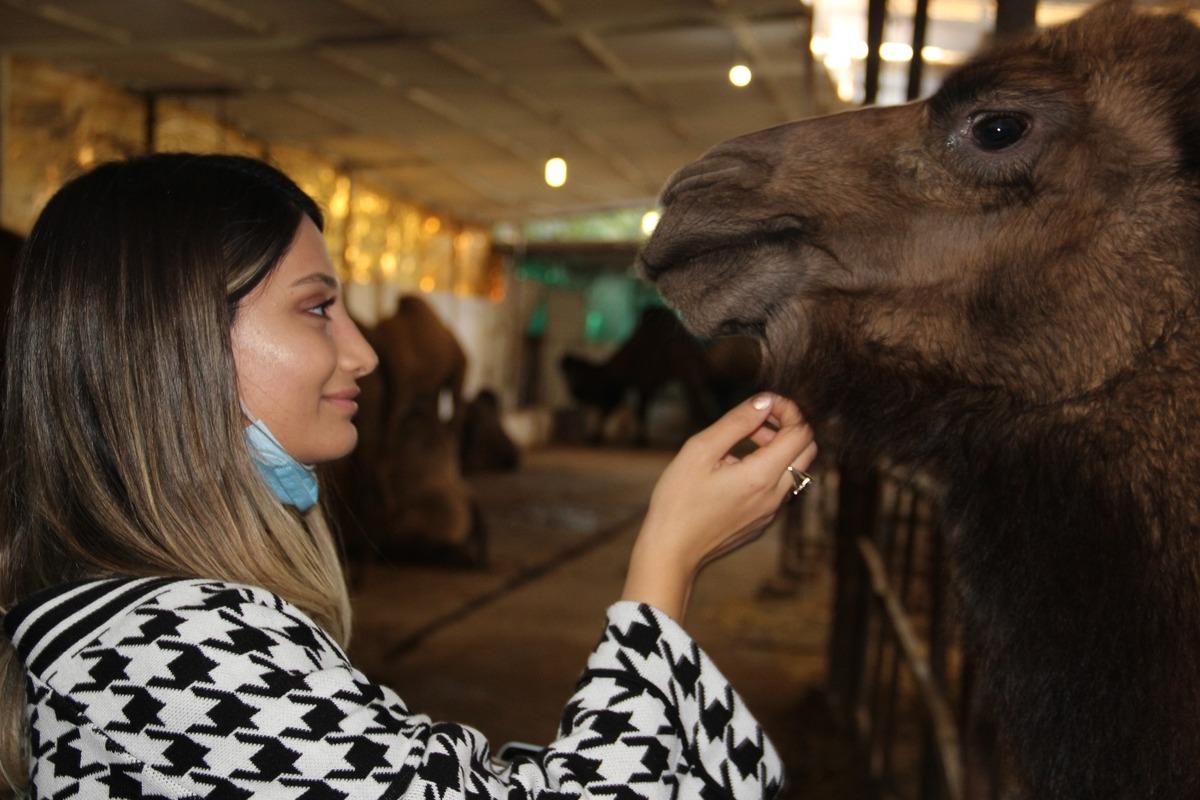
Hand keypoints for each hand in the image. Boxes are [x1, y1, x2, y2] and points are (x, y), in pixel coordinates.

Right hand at [621, 393, 817, 620]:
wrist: (672, 552)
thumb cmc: (679, 500)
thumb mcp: (700, 450)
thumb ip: (736, 422)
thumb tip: (764, 401)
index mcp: (761, 476)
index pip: (800, 433)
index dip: (788, 410)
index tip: (765, 404)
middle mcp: (775, 496)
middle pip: (808, 450)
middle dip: (787, 427)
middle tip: (755, 424)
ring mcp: (772, 512)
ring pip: (796, 470)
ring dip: (778, 449)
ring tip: (741, 445)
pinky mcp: (764, 522)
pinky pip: (781, 488)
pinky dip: (770, 470)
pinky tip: (736, 472)